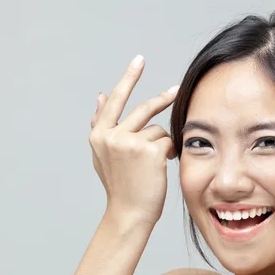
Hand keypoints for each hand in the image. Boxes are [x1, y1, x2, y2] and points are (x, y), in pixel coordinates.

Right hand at [89, 54, 178, 226]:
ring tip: (154, 164)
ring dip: (161, 143)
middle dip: (162, 99)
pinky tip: (161, 167)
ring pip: (157, 129)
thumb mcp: (104, 155)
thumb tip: (99, 95)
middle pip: (143, 109)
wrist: (129, 213)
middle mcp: (111, 136)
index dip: (128, 79)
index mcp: (99, 135)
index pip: (115, 100)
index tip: (139, 60)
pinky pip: (168, 141)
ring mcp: (130, 142)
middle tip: (176, 90)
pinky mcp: (150, 151)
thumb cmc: (120, 185)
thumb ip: (101, 124)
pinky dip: (169, 152)